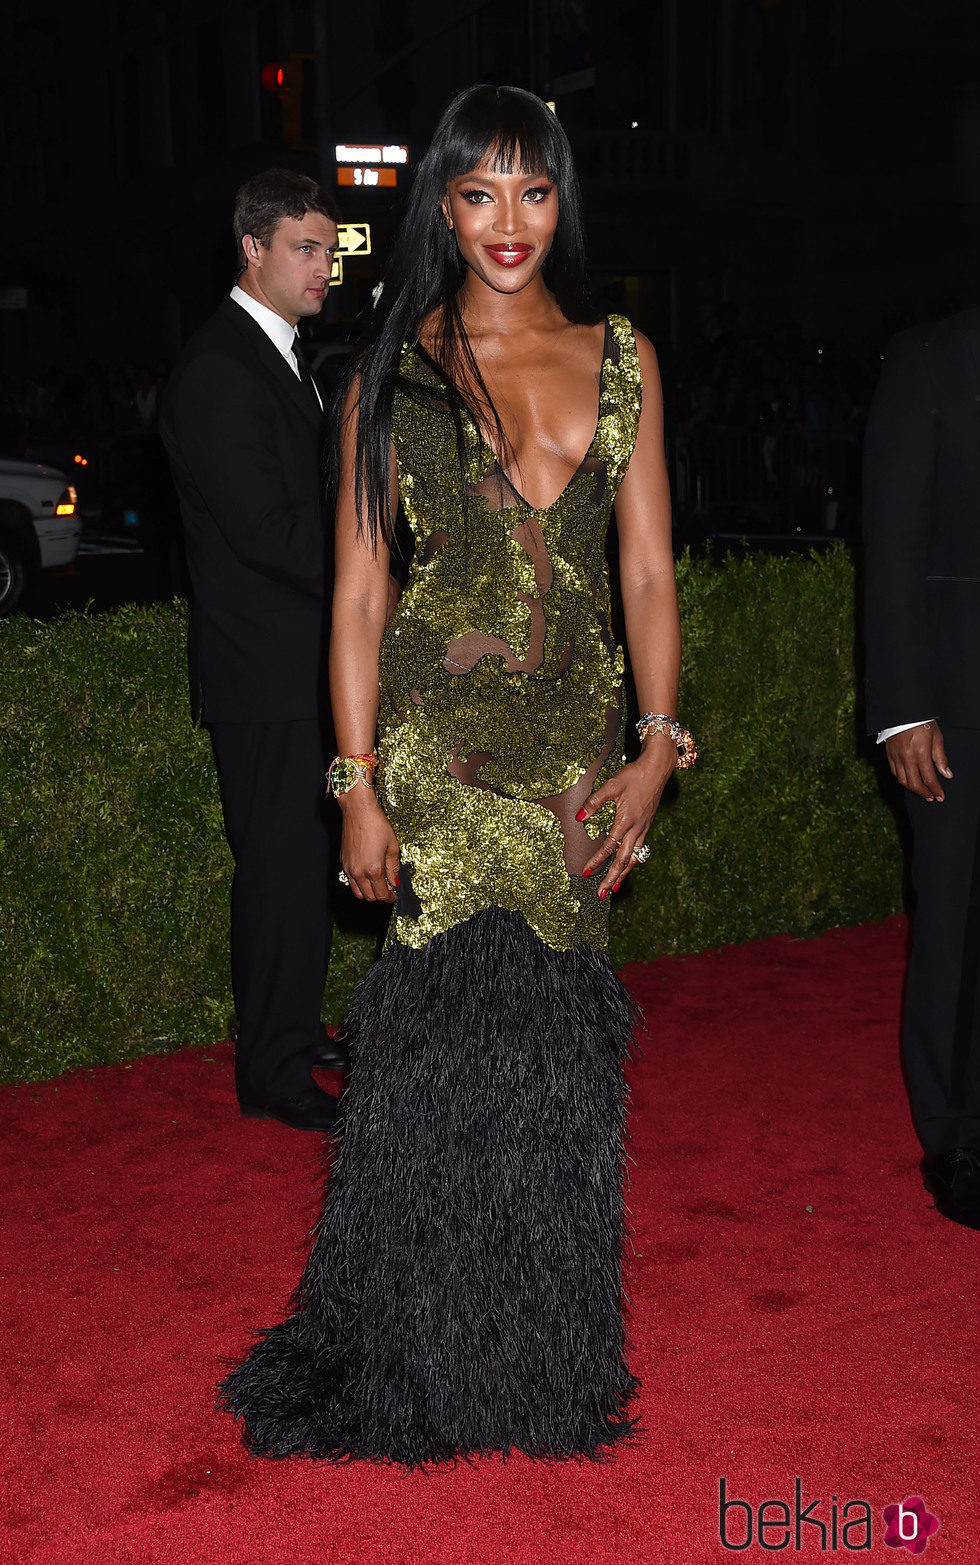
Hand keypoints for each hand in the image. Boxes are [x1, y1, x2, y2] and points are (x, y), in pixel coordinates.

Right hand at [338, 786, 400, 901]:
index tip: (394, 894)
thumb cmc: (376, 824)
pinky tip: (367, 874)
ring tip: (377, 883)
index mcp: (373, 869)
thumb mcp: (392, 846)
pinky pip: (350, 881)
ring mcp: (349, 868)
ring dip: (368, 892)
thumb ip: (394, 867)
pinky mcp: (343, 862)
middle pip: (369, 897)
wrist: (358, 810)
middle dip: (380, 896)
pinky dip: (359, 884)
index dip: (390, 897)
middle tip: (388, 888)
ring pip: (358, 892)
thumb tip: (395, 881)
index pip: (381, 895)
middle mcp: (359, 871)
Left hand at [577, 734, 675, 898]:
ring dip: (623, 874)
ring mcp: (644, 829)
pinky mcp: (647, 826)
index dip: (596, 860)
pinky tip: (628, 867)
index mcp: (626, 820)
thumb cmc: (634, 775)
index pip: (609, 846)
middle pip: (624, 861)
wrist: (657, 769)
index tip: (585, 872)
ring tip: (615, 888)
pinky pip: (640, 850)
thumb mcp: (611, 785)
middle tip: (602, 894)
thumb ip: (594, 802)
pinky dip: (632, 862)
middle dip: (612, 879)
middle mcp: (637, 829)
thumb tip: (579, 816)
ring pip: (634, 858)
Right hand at [884, 722, 952, 801]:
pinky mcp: (889, 755)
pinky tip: (909, 780)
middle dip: (924, 793)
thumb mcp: (937, 738)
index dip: (936, 790)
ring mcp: (897, 757)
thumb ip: (941, 758)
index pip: (929, 779)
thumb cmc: (922, 723)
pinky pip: (895, 773)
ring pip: (903, 781)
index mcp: (921, 754)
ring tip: (921, 791)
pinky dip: (902, 779)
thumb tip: (947, 775)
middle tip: (931, 797)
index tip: (940, 796)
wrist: (903, 712)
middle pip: (914, 784)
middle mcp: (907, 758)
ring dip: (913, 789)